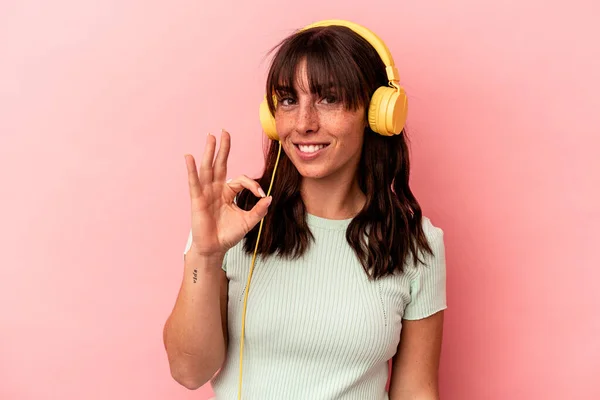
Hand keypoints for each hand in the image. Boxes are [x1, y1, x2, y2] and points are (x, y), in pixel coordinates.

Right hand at [184, 130, 271, 257]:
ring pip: (208, 169)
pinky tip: (189, 157)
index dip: (252, 184)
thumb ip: (259, 210)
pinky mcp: (197, 200)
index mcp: (228, 192)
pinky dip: (192, 170)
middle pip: (220, 164)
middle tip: (224, 131)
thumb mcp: (248, 221)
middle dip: (223, 148)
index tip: (260, 194)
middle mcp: (216, 189)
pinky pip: (194, 182)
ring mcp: (206, 193)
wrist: (214, 249)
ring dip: (209, 152)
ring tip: (211, 137)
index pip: (240, 179)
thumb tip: (269, 197)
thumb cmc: (228, 234)